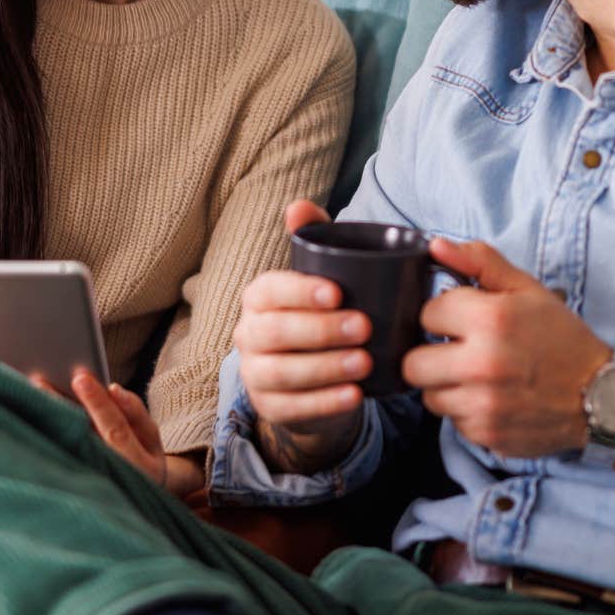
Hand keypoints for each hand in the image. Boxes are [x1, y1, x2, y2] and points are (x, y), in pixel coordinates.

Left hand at [30, 369, 202, 495]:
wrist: (132, 503)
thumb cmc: (141, 458)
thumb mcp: (149, 437)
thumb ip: (134, 413)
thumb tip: (113, 389)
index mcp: (140, 466)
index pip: (116, 429)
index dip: (98, 404)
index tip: (81, 377)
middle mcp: (111, 479)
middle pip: (82, 439)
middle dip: (61, 408)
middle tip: (40, 380)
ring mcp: (88, 485)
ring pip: (64, 450)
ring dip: (45, 421)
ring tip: (28, 394)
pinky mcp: (69, 486)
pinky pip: (54, 460)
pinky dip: (40, 438)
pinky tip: (26, 417)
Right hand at [230, 200, 370, 473]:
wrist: (318, 377)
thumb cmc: (322, 315)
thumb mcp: (321, 278)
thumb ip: (313, 239)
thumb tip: (298, 206)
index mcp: (259, 297)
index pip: (270, 290)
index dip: (300, 291)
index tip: (339, 292)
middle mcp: (249, 334)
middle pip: (276, 333)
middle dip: (321, 330)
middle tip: (365, 327)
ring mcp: (255, 374)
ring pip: (282, 372)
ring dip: (325, 368)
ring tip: (365, 363)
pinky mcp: (270, 408)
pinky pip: (292, 408)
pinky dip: (325, 403)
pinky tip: (355, 396)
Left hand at [404, 240, 610, 457]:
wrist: (601, 397)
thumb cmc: (562, 339)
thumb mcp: (527, 290)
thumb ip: (479, 263)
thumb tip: (436, 245)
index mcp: (491, 319)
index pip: (427, 315)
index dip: (445, 316)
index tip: (465, 321)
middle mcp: (482, 364)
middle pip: (413, 364)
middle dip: (433, 355)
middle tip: (461, 352)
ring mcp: (482, 405)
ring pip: (429, 396)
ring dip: (447, 386)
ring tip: (479, 377)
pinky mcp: (486, 435)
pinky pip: (453, 422)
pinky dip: (467, 411)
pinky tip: (493, 399)